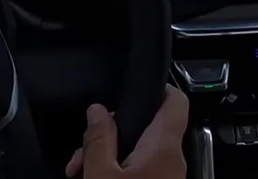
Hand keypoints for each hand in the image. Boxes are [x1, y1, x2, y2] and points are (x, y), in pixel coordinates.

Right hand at [65, 85, 189, 177]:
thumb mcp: (101, 174)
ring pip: (138, 152)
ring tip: (81, 170)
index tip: (132, 88)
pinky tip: (94, 177)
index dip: (157, 87)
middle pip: (145, 129)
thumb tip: (97, 111)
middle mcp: (173, 160)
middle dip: (110, 133)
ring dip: (108, 155)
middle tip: (84, 149)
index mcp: (163, 148)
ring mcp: (168, 176)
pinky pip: (140, 170)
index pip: (176, 101)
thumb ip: (98, 139)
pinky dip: (118, 170)